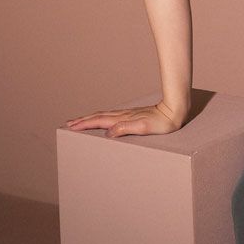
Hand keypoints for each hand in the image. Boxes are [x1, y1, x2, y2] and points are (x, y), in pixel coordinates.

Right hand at [63, 101, 184, 137]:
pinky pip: (112, 116)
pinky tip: (104, 120)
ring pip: (105, 115)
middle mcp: (123, 115)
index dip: (84, 124)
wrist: (175, 111)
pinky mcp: (134, 116)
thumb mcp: (144, 128)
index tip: (70, 126)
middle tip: (68, 123)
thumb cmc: (162, 122)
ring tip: (80, 121)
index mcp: (123, 119)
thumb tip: (108, 132)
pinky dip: (102, 118)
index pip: (99, 121)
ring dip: (91, 118)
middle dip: (83, 120)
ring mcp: (128, 114)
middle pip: (98, 117)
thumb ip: (126, 128)